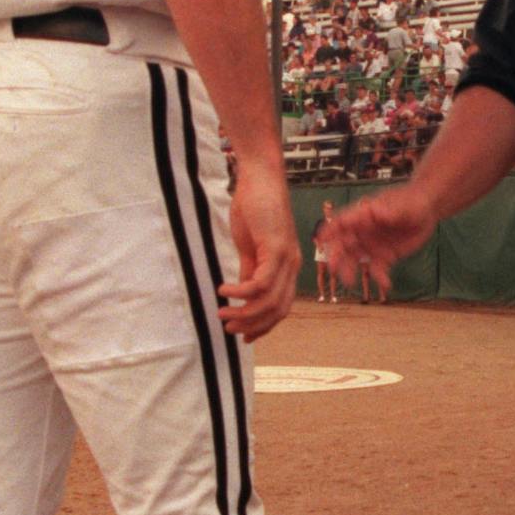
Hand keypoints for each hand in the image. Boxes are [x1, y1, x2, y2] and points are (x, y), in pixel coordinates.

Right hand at [219, 165, 297, 340]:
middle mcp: (292, 266)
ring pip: (269, 301)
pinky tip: (224, 291)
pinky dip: (241, 293)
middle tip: (229, 329)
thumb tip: (243, 293)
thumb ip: (249, 269)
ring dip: (244, 313)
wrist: (260, 178)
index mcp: (288, 266)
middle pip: (278, 310)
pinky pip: (260, 282)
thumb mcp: (250, 246)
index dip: (263, 326)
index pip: (281, 307)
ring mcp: (286, 258)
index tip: (243, 336)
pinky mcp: (275, 248)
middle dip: (252, 326)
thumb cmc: (255, 207)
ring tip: (222, 314)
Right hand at [325, 184, 437, 293]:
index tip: (321, 240)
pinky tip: (385, 284)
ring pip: (355, 260)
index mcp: (363, 215)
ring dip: (350, 271)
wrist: (427, 209)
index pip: (341, 222)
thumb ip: (389, 210)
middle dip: (336, 257)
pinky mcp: (385, 256)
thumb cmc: (411, 200)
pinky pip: (378, 269)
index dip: (329, 231)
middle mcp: (363, 231)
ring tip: (351, 283)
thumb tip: (377, 212)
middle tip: (334, 269)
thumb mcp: (402, 205)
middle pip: (343, 245)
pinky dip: (379, 277)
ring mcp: (373, 245)